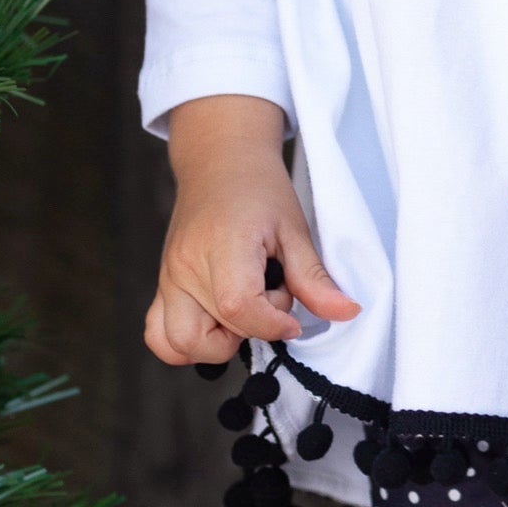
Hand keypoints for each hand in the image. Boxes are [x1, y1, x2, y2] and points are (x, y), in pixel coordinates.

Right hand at [143, 95, 360, 366]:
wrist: (220, 161)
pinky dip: (186, 343)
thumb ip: (315, 278)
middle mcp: (185, 267)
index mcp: (222, 248)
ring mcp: (168, 278)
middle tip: (267, 301)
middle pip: (205, 335)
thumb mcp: (294, 229)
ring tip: (242, 313)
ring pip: (176, 343)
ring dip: (214, 344)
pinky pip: (160, 334)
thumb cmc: (258, 189)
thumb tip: (347, 312)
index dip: (272, 324)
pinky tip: (218, 321)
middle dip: (248, 332)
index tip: (292, 318)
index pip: (238, 308)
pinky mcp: (163, 285)